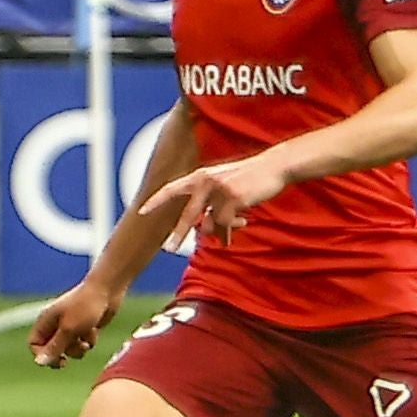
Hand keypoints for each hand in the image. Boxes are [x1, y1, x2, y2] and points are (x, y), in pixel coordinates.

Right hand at [28, 278, 120, 367]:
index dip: (42, 354)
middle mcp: (56, 324)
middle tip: (65, 362)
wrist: (108, 290)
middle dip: (61, 355)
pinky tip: (94, 329)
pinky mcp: (85, 327)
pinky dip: (89, 340)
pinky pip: (83, 343)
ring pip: (69, 348)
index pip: (34, 344)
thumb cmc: (85, 306)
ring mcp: (71, 326)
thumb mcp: (69, 330)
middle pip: (51, 349)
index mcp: (46, 321)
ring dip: (77, 349)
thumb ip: (54, 347)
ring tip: (86, 341)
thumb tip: (38, 363)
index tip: (55, 360)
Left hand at [142, 151, 288, 246]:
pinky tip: (236, 233)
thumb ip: (210, 204)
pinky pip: (227, 224)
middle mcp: (206, 181)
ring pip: (211, 223)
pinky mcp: (234, 198)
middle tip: (169, 250)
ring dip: (218, 234)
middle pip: (188, 214)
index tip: (141, 211)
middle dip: (178, 234)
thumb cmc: (249, 177)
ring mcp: (220, 189)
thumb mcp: (225, 185)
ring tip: (225, 242)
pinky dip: (229, 233)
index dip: (156, 201)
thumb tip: (204, 230)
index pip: (172, 189)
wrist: (275, 166)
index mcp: (201, 175)